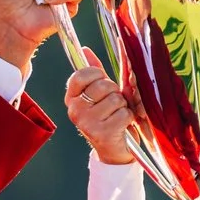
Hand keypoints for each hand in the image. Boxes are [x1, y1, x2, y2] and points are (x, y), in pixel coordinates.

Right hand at [64, 50, 134, 164]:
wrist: (112, 150)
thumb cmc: (107, 117)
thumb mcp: (99, 94)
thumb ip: (93, 72)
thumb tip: (85, 49)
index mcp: (71, 98)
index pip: (81, 75)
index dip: (98, 75)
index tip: (102, 83)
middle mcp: (75, 110)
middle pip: (103, 86)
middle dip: (114, 93)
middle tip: (112, 105)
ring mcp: (87, 123)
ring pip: (115, 99)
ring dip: (122, 107)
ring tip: (116, 116)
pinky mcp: (102, 133)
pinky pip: (124, 114)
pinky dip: (128, 118)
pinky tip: (121, 126)